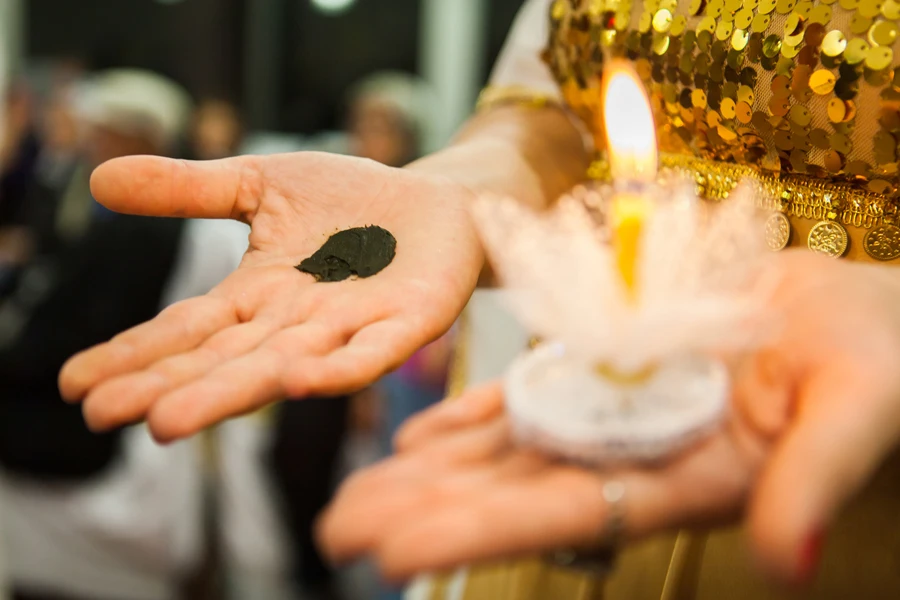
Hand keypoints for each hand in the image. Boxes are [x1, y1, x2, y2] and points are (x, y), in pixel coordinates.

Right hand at [59, 152, 481, 440]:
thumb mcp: (261, 185)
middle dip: (168, 387)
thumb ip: (190, 189)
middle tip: (106, 415)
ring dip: (229, 393)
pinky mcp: (408, 322)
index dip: (135, 355)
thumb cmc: (351, 201)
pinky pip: (369, 353)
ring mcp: (351, 327)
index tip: (75, 383)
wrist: (437, 201)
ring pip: (283, 366)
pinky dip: (336, 371)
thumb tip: (100, 180)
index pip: (188, 330)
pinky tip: (295, 384)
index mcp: (259, 295)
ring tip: (169, 422)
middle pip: (225, 360)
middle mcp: (296, 323)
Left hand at [318, 251, 899, 584]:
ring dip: (433, 468)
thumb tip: (790, 560)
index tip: (395, 551)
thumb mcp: (857, 410)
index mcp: (687, 478)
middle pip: (513, 491)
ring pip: (508, 447)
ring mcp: (619, 414)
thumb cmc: (879, 358)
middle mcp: (638, 455)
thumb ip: (813, 479)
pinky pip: (531, 394)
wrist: (866, 314)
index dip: (477, 531)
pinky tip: (420, 433)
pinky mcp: (614, 370)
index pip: (565, 516)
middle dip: (428, 510)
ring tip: (361, 487)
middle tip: (340, 526)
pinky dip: (474, 415)